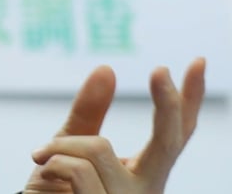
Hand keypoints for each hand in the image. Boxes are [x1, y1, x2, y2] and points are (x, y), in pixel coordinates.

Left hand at [24, 57, 205, 193]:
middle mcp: (145, 190)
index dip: (190, 100)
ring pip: (99, 148)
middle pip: (168, 141)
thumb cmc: (55, 188)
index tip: (199, 61)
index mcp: (144, 172)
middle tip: (161, 69)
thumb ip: (90, 111)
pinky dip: (51, 160)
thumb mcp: (68, 144)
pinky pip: (76, 169)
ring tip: (42, 158)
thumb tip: (108, 67)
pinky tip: (42, 173)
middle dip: (166, 103)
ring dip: (60, 145)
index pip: (176, 134)